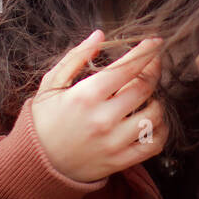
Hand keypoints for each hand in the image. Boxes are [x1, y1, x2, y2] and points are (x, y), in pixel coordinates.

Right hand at [30, 30, 170, 182]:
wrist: (37, 163)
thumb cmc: (44, 119)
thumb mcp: (52, 83)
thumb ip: (76, 57)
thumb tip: (100, 35)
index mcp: (86, 96)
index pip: (127, 68)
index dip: (146, 52)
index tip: (155, 42)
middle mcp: (103, 119)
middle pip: (144, 88)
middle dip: (154, 70)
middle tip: (153, 63)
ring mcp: (114, 142)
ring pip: (154, 116)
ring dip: (156, 100)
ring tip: (147, 95)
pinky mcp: (120, 161)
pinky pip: (154, 144)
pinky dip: (161, 129)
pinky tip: (153, 120)